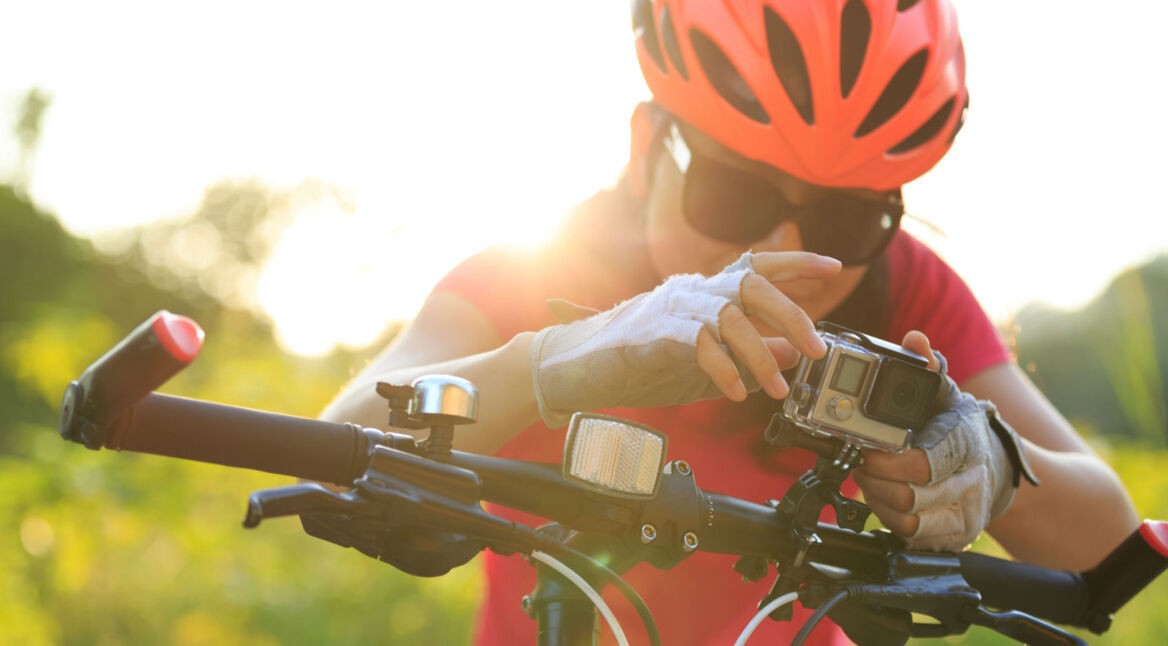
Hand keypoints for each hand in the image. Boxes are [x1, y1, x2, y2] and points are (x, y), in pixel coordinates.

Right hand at [529, 251, 840, 426]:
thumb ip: (749, 350)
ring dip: (760, 355)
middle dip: (790, 314)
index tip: (833, 268)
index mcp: (705, 290)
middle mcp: (692, 289)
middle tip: (816, 349)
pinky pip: (697, 343)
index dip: (795, 264)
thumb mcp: (708, 358)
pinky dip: (722, 369)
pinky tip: (736, 392)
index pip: (756, 265)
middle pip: (751, 284)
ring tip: (778, 389)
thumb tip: (794, 349)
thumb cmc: (643, 360)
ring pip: (729, 316)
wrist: (580, 368)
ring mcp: (671, 308)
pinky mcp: (653, 333)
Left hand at [853, 331, 1018, 551]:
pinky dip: (889, 519)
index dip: (884, 460)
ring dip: (878, 499)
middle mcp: (970, 482)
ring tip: (870, 478)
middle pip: (908, 495)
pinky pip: (911, 537)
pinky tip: (886, 498)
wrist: (996, 467)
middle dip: (873, 479)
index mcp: (965, 444)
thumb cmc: (958, 426)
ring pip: (907, 519)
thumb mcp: (944, 393)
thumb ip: (927, 367)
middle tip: (860, 462)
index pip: (921, 463)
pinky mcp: (954, 536)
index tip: (865, 449)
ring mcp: (964, 514)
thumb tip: (915, 340)